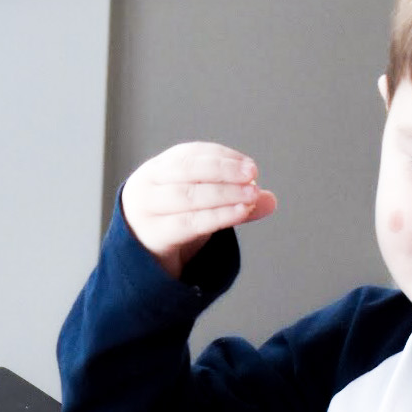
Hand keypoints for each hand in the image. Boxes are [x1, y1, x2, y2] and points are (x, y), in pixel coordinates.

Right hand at [121, 142, 277, 277]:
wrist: (140, 258)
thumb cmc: (173, 223)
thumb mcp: (201, 207)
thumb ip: (233, 201)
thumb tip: (270, 200)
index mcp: (160, 168)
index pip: (191, 154)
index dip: (222, 157)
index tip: (249, 166)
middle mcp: (149, 183)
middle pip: (188, 170)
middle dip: (223, 171)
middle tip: (252, 176)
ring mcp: (148, 208)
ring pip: (189, 195)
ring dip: (224, 194)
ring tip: (251, 196)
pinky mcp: (154, 233)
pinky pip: (190, 222)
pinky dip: (218, 215)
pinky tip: (240, 212)